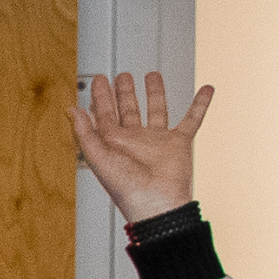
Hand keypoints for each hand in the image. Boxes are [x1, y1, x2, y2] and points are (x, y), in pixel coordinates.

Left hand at [66, 69, 213, 222]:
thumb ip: (84, 132)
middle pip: (129, 109)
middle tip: (122, 75)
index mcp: (113, 142)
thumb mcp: (98, 157)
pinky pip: (192, 119)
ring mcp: (157, 140)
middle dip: (124, 91)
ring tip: (152, 75)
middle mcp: (135, 139)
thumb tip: (71, 108)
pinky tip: (207, 89)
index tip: (99, 78)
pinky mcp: (179, 143)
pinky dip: (201, 104)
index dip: (101, 96)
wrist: (156, 203)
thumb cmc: (125, 187)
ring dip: (155, 92)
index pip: (105, 113)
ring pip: (156, 109)